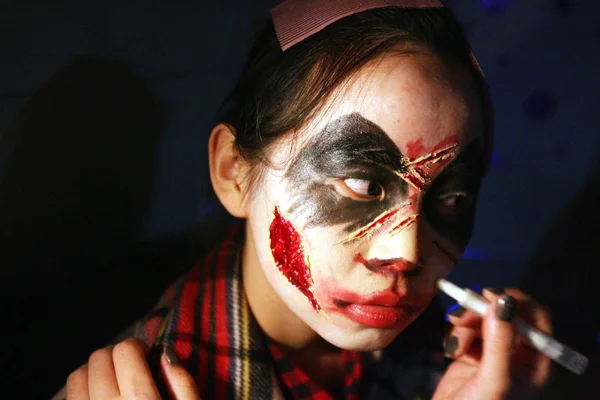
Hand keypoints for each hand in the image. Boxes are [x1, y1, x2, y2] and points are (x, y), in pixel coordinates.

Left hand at [66, 338, 200, 399]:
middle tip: (130, 369)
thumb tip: (163, 351)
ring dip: (95, 372)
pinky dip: (83, 390)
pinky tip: (100, 397)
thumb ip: (183, 383)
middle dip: (115, 356)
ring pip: (77, 375)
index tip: (145, 357)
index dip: (136, 347)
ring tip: (113, 381)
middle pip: (99, 358)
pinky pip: (69, 396)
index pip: (125, 350)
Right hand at [433, 289, 551, 399]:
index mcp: (535, 361)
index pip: (535, 318)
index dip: (516, 303)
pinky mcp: (471, 353)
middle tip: (461, 316)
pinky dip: (455, 334)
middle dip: (482, 311)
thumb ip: (500, 342)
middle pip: (505, 313)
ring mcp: (493, 352)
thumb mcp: (494, 380)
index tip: (490, 297)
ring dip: (465, 324)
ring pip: (482, 318)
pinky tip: (450, 351)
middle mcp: (517, 354)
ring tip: (453, 345)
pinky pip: (465, 329)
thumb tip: (501, 300)